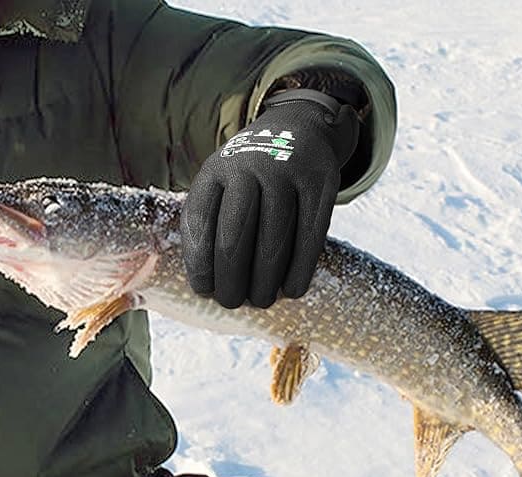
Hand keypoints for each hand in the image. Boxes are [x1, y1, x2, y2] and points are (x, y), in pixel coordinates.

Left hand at [183, 89, 359, 307]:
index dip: (200, 261)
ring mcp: (287, 173)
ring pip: (274, 239)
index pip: (200, 221)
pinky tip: (292, 290)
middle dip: (231, 277)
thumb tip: (204, 284)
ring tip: (260, 301)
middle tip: (230, 302)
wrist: (299, 128)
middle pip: (235, 235)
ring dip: (265, 280)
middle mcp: (248, 168)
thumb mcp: (221, 181)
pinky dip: (301, 267)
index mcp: (216, 170)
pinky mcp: (321, 183)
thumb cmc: (249, 174)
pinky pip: (310, 235)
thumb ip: (209, 220)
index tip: (203, 290)